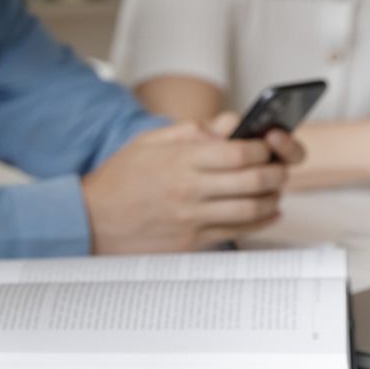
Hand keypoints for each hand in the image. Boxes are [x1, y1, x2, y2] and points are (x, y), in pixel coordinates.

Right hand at [82, 116, 300, 253]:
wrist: (92, 219)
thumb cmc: (119, 179)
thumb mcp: (147, 142)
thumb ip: (190, 131)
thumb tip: (229, 126)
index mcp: (179, 161)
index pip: (239, 153)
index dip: (262, 148)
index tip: (265, 146)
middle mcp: (189, 190)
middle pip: (253, 181)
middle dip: (276, 172)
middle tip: (278, 167)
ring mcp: (192, 219)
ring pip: (252, 209)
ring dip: (273, 197)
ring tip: (274, 189)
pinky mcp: (192, 241)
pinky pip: (239, 232)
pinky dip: (262, 221)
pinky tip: (267, 212)